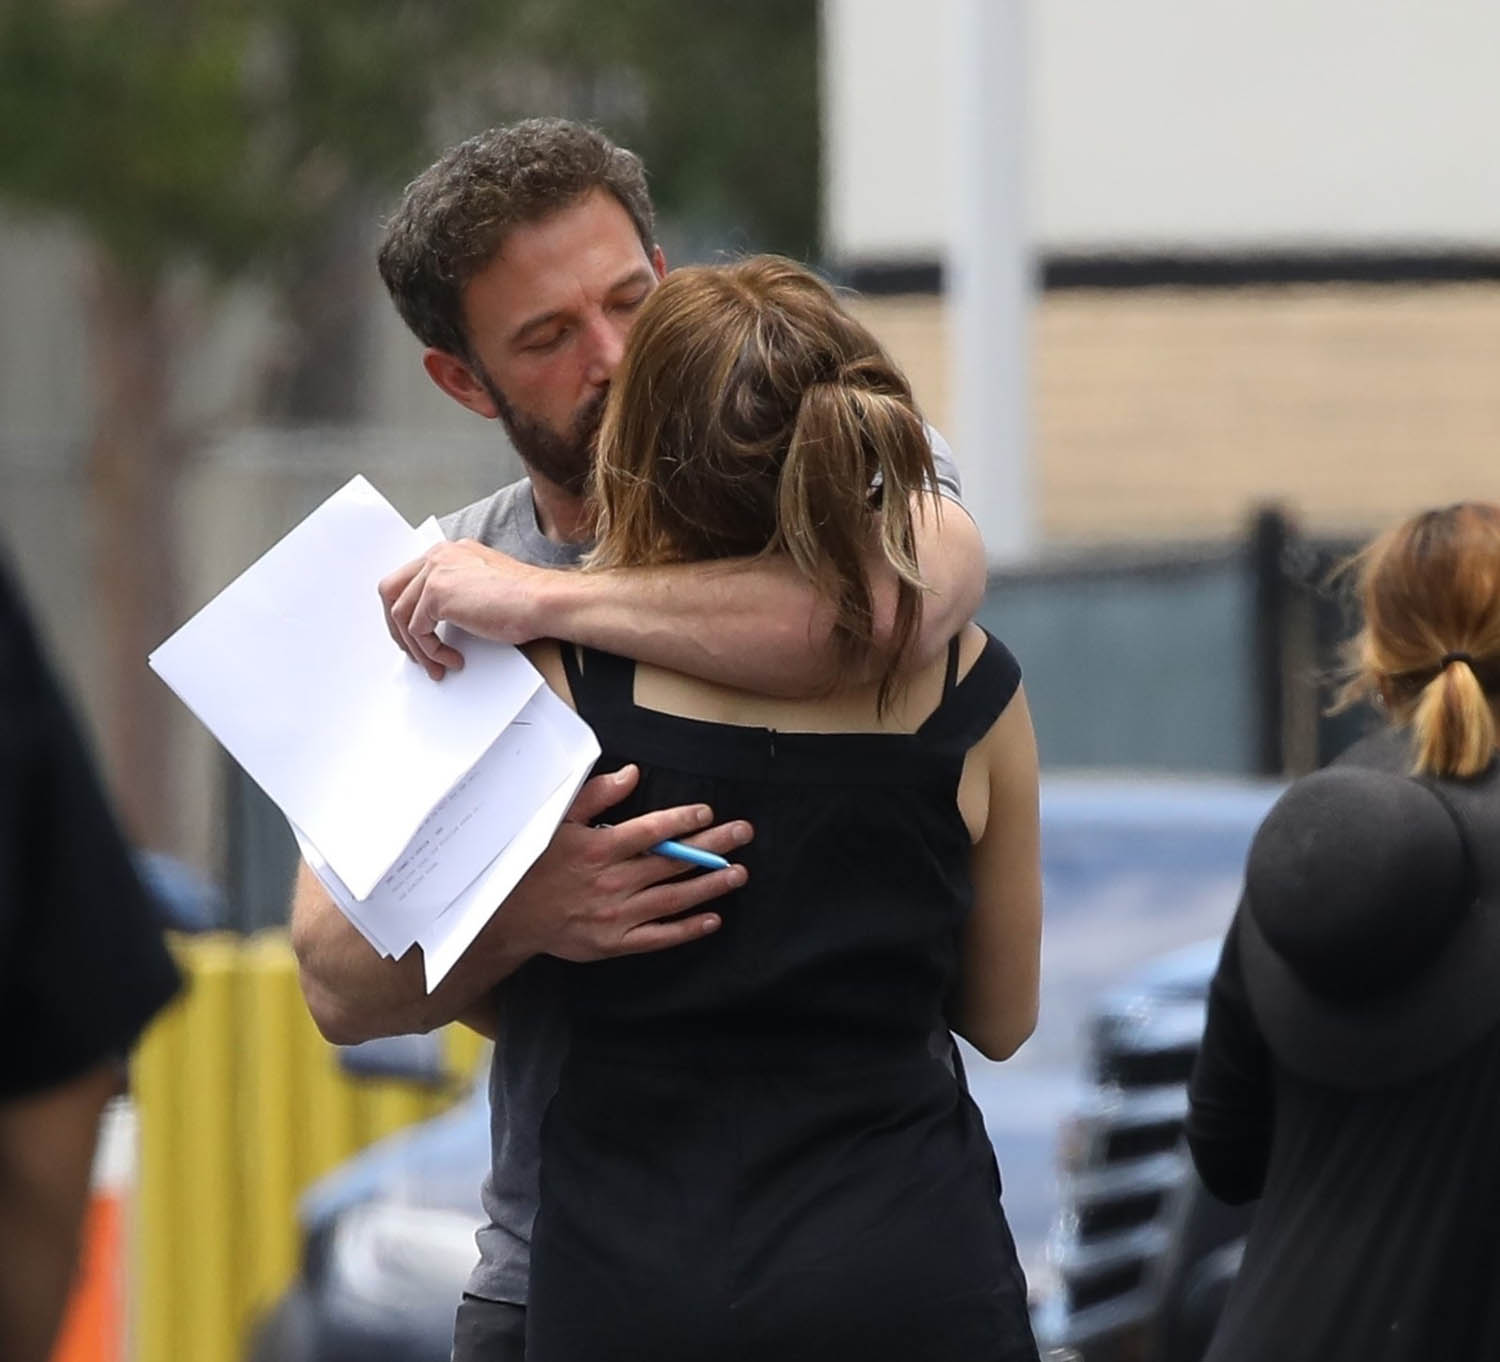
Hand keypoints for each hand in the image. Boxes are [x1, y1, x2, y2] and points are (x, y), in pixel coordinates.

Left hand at [378, 539, 552, 678]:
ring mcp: (435, 572)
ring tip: (435, 665)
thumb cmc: (526, 601)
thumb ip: (456, 594)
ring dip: (417, 647)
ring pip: (401, 615)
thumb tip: (434, 622)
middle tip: (412, 652)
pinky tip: (451, 659)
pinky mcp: (437, 593)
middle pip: (391, 591)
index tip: (414, 637)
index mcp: (450, 552)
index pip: (408, 579)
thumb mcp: (481, 590)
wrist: (543, 602)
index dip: (407, 611)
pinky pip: (417, 630)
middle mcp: (439, 556)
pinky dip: (431, 651)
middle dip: (396, 627)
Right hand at [497, 765, 751, 962]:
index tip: (708, 812)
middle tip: (743, 834)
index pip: (650, 831)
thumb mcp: (556, 822)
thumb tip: (631, 773)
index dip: (682, 821)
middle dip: (712, 846)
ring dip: (709, 885)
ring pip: (672, 898)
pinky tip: (712, 918)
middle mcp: (612, 881)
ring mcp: (616, 915)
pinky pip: (659, 937)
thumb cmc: (535, 864)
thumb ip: (595, 796)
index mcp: (598, 848)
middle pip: (671, 861)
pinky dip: (687, 929)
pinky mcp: (616, 942)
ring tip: (738, 873)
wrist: (509, 918)